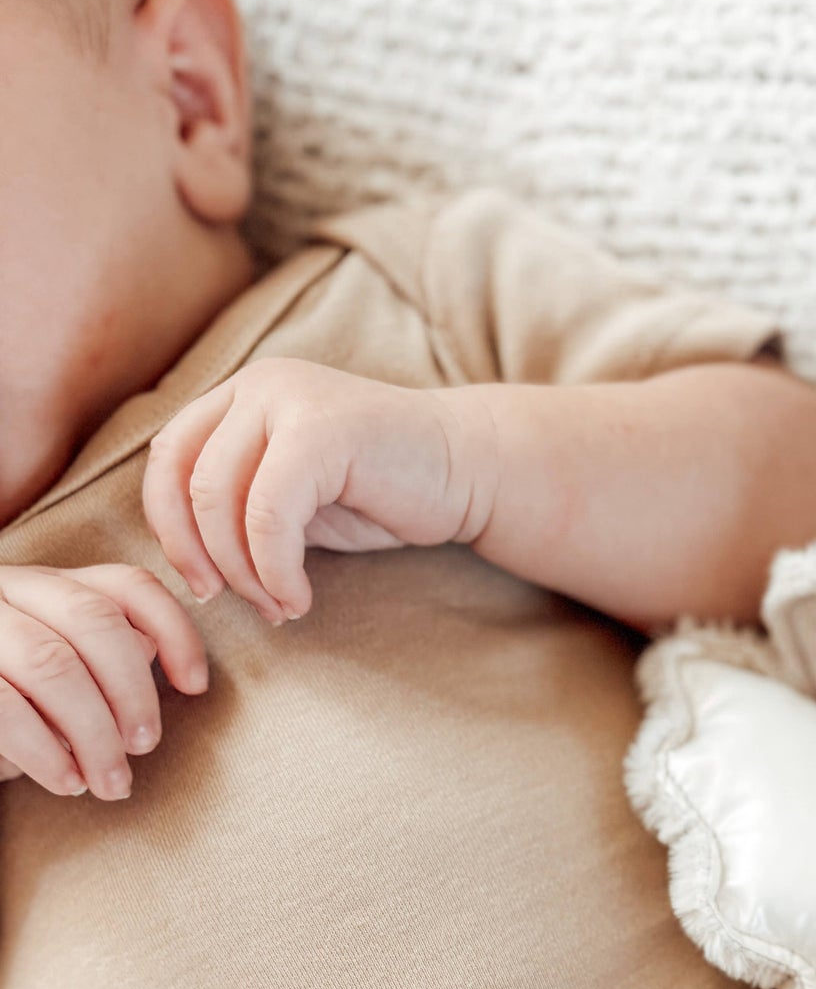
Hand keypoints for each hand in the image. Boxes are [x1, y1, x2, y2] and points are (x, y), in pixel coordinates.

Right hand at [0, 565, 208, 799]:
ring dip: (94, 733)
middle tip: (146, 747)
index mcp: (51, 585)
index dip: (176, 633)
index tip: (197, 687)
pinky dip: (45, 750)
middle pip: (94, 622)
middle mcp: (10, 589)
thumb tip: (149, 652)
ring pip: (52, 664)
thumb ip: (105, 654)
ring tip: (110, 782)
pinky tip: (67, 782)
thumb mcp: (61, 669)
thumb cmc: (10, 696)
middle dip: (133, 691)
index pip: (128, 587)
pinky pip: (6, 707)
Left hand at [143, 359, 498, 623]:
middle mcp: (260, 384)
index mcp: (244, 395)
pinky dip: (274, 569)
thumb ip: (240, 505)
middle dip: (204, 558)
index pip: (169, 459)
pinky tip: (299, 597)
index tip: (204, 584)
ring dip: (245, 572)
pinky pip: (267, 514)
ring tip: (281, 605)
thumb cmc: (386, 492)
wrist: (473, 471)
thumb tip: (185, 557)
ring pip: (220, 500)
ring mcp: (289, 398)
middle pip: (187, 482)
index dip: (170, 530)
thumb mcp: (295, 498)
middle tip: (241, 603)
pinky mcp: (322, 429)